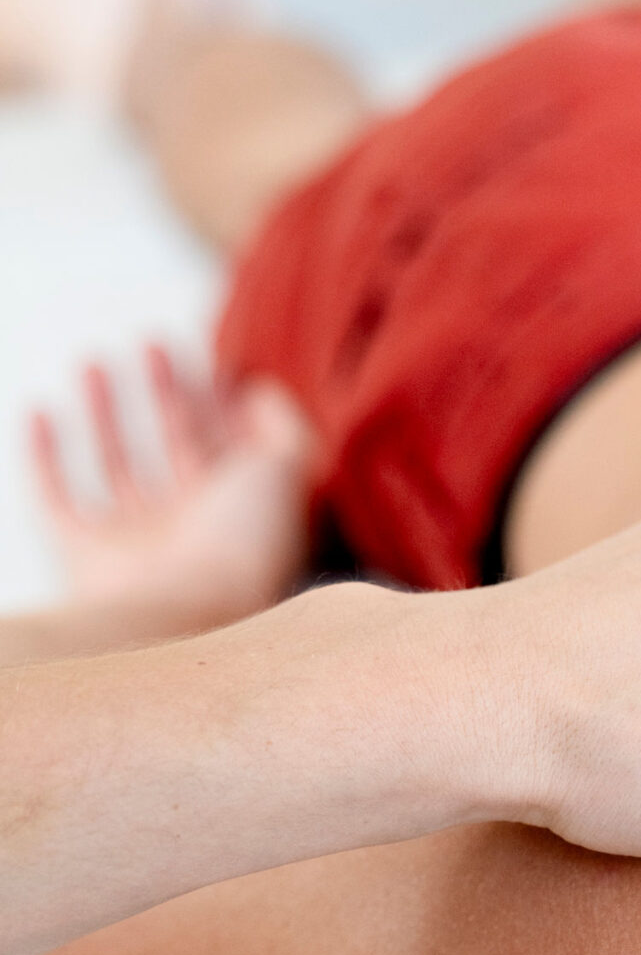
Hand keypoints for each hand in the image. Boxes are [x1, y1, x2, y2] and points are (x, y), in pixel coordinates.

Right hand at [30, 349, 316, 630]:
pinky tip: (40, 411)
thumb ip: (282, 425)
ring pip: (120, 466)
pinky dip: (45, 458)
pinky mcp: (87, 556)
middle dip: (169, 394)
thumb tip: (262, 393)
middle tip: (154, 343)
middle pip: (179, 448)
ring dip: (106, 414)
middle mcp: (193, 528)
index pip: (235, 445)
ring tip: (95, 361)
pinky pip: (59, 500)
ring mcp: (139, 544)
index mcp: (247, 511)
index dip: (225, 400)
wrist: (186, 612)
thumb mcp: (285, 469)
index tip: (213, 356)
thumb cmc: (241, 545)